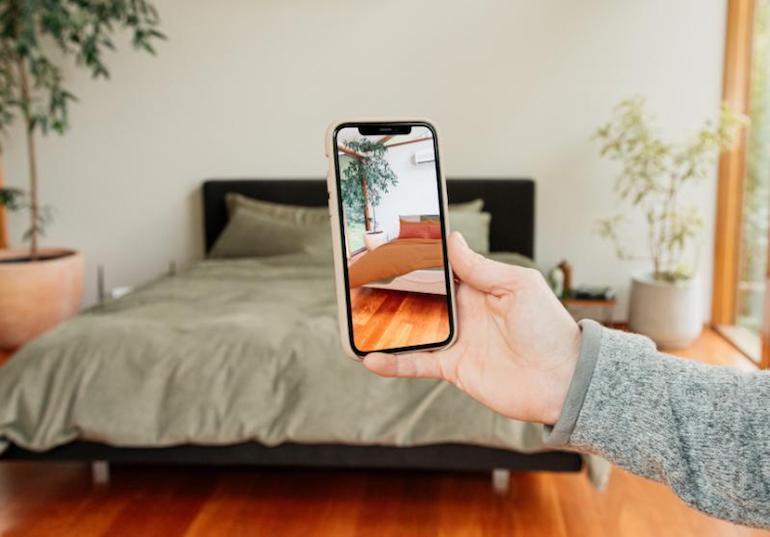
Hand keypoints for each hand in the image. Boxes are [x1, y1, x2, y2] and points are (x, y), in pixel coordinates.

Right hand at [364, 232, 581, 424]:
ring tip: (356, 315)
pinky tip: (371, 358)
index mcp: (478, 287)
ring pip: (412, 328)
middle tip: (360, 276)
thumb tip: (452, 241)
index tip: (390, 245)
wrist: (562, 379)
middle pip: (419, 296)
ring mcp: (456, 340)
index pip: (440, 268)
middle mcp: (463, 312)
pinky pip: (417, 363)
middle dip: (392, 287)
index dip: (416, 258)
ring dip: (385, 323)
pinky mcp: (453, 367)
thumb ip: (481, 267)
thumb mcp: (518, 286)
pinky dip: (394, 362)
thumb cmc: (549, 328)